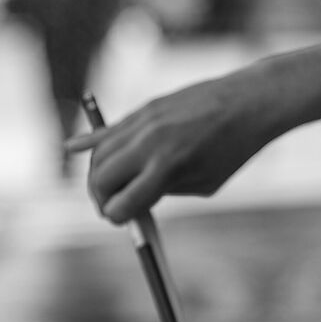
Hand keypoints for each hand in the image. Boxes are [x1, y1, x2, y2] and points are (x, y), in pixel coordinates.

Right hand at [64, 68, 284, 222]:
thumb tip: (134, 196)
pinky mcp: (145, 108)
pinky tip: (72, 148)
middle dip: (101, 199)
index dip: (118, 217)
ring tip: (105, 188)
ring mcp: (143, 123)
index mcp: (165, 168)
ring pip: (99, 154)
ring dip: (96, 175)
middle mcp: (148, 144)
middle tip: (111, 208)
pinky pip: (108, 128)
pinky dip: (88, 141)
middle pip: (101, 179)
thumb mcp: (203, 182)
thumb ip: (165, 190)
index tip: (120, 220)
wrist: (248, 101)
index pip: (122, 204)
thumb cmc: (232, 148)